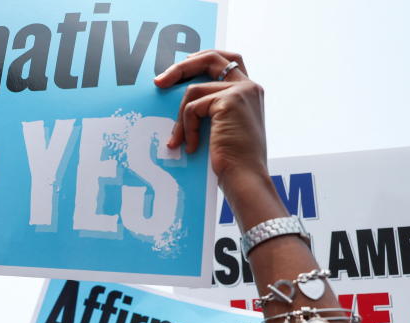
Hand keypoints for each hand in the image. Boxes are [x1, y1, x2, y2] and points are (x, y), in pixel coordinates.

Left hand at [154, 50, 267, 189]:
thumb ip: (213, 109)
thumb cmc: (233, 161)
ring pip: (194, 90)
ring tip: (178, 140)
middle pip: (211, 58)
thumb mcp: (224, 128)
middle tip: (159, 82)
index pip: (228, 59)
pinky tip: (190, 146)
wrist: (245, 178)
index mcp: (250, 92)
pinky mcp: (230, 100)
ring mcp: (241, 91)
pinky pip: (193, 108)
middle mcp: (249, 86)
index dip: (202, 59)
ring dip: (180, 118)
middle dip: (182, 67)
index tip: (180, 69)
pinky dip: (186, 128)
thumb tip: (183, 101)